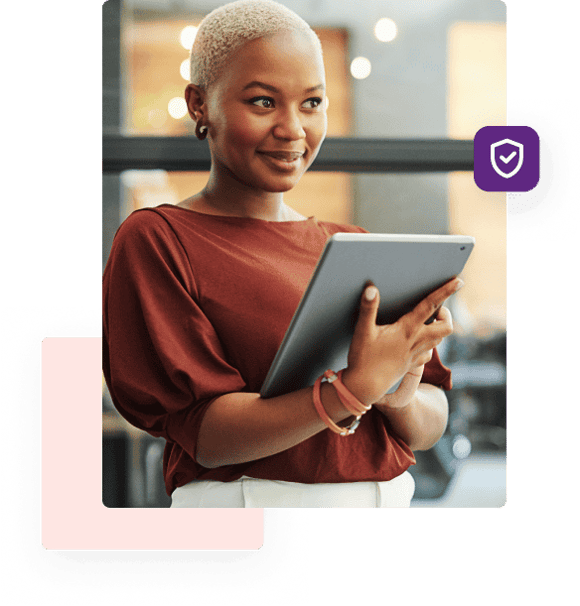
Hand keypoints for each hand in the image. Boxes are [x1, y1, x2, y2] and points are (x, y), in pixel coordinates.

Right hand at [341, 278, 460, 404]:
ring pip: (439, 340)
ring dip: (438, 328)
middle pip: (446, 327)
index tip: (458, 281)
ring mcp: (416, 355)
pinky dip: (429, 344)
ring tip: (428, 320)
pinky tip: (419, 342)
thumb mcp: (363, 331)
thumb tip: (372, 288)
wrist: (365, 387)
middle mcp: (416, 342)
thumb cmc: (363, 358)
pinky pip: (428, 353)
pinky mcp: (412, 365)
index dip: (445, 292)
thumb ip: (368, 308)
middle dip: (446, 315)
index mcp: (407, 330)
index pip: (430, 306)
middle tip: (436, 308)